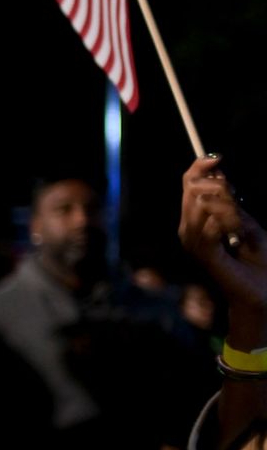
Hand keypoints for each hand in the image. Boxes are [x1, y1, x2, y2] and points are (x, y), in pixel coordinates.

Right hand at [180, 155, 266, 347]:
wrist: (262, 291)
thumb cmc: (259, 260)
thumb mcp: (248, 223)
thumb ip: (231, 204)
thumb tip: (220, 176)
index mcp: (198, 219)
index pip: (189, 184)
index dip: (199, 167)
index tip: (216, 157)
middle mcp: (189, 228)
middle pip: (192, 190)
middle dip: (219, 189)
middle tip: (238, 203)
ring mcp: (192, 241)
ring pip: (202, 205)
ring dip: (229, 210)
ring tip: (241, 229)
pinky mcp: (201, 253)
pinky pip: (208, 227)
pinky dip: (226, 224)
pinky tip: (235, 236)